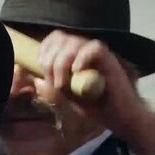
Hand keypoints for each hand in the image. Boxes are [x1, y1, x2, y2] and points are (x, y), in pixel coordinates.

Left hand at [37, 30, 154, 154]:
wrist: (118, 116)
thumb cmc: (91, 106)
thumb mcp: (64, 99)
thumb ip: (50, 91)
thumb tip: (36, 80)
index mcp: (71, 55)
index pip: (54, 38)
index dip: (43, 50)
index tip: (40, 69)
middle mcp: (82, 50)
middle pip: (60, 38)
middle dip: (49, 60)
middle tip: (52, 82)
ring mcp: (96, 54)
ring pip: (74, 42)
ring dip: (61, 63)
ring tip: (62, 84)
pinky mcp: (109, 60)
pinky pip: (94, 48)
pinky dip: (82, 58)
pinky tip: (77, 72)